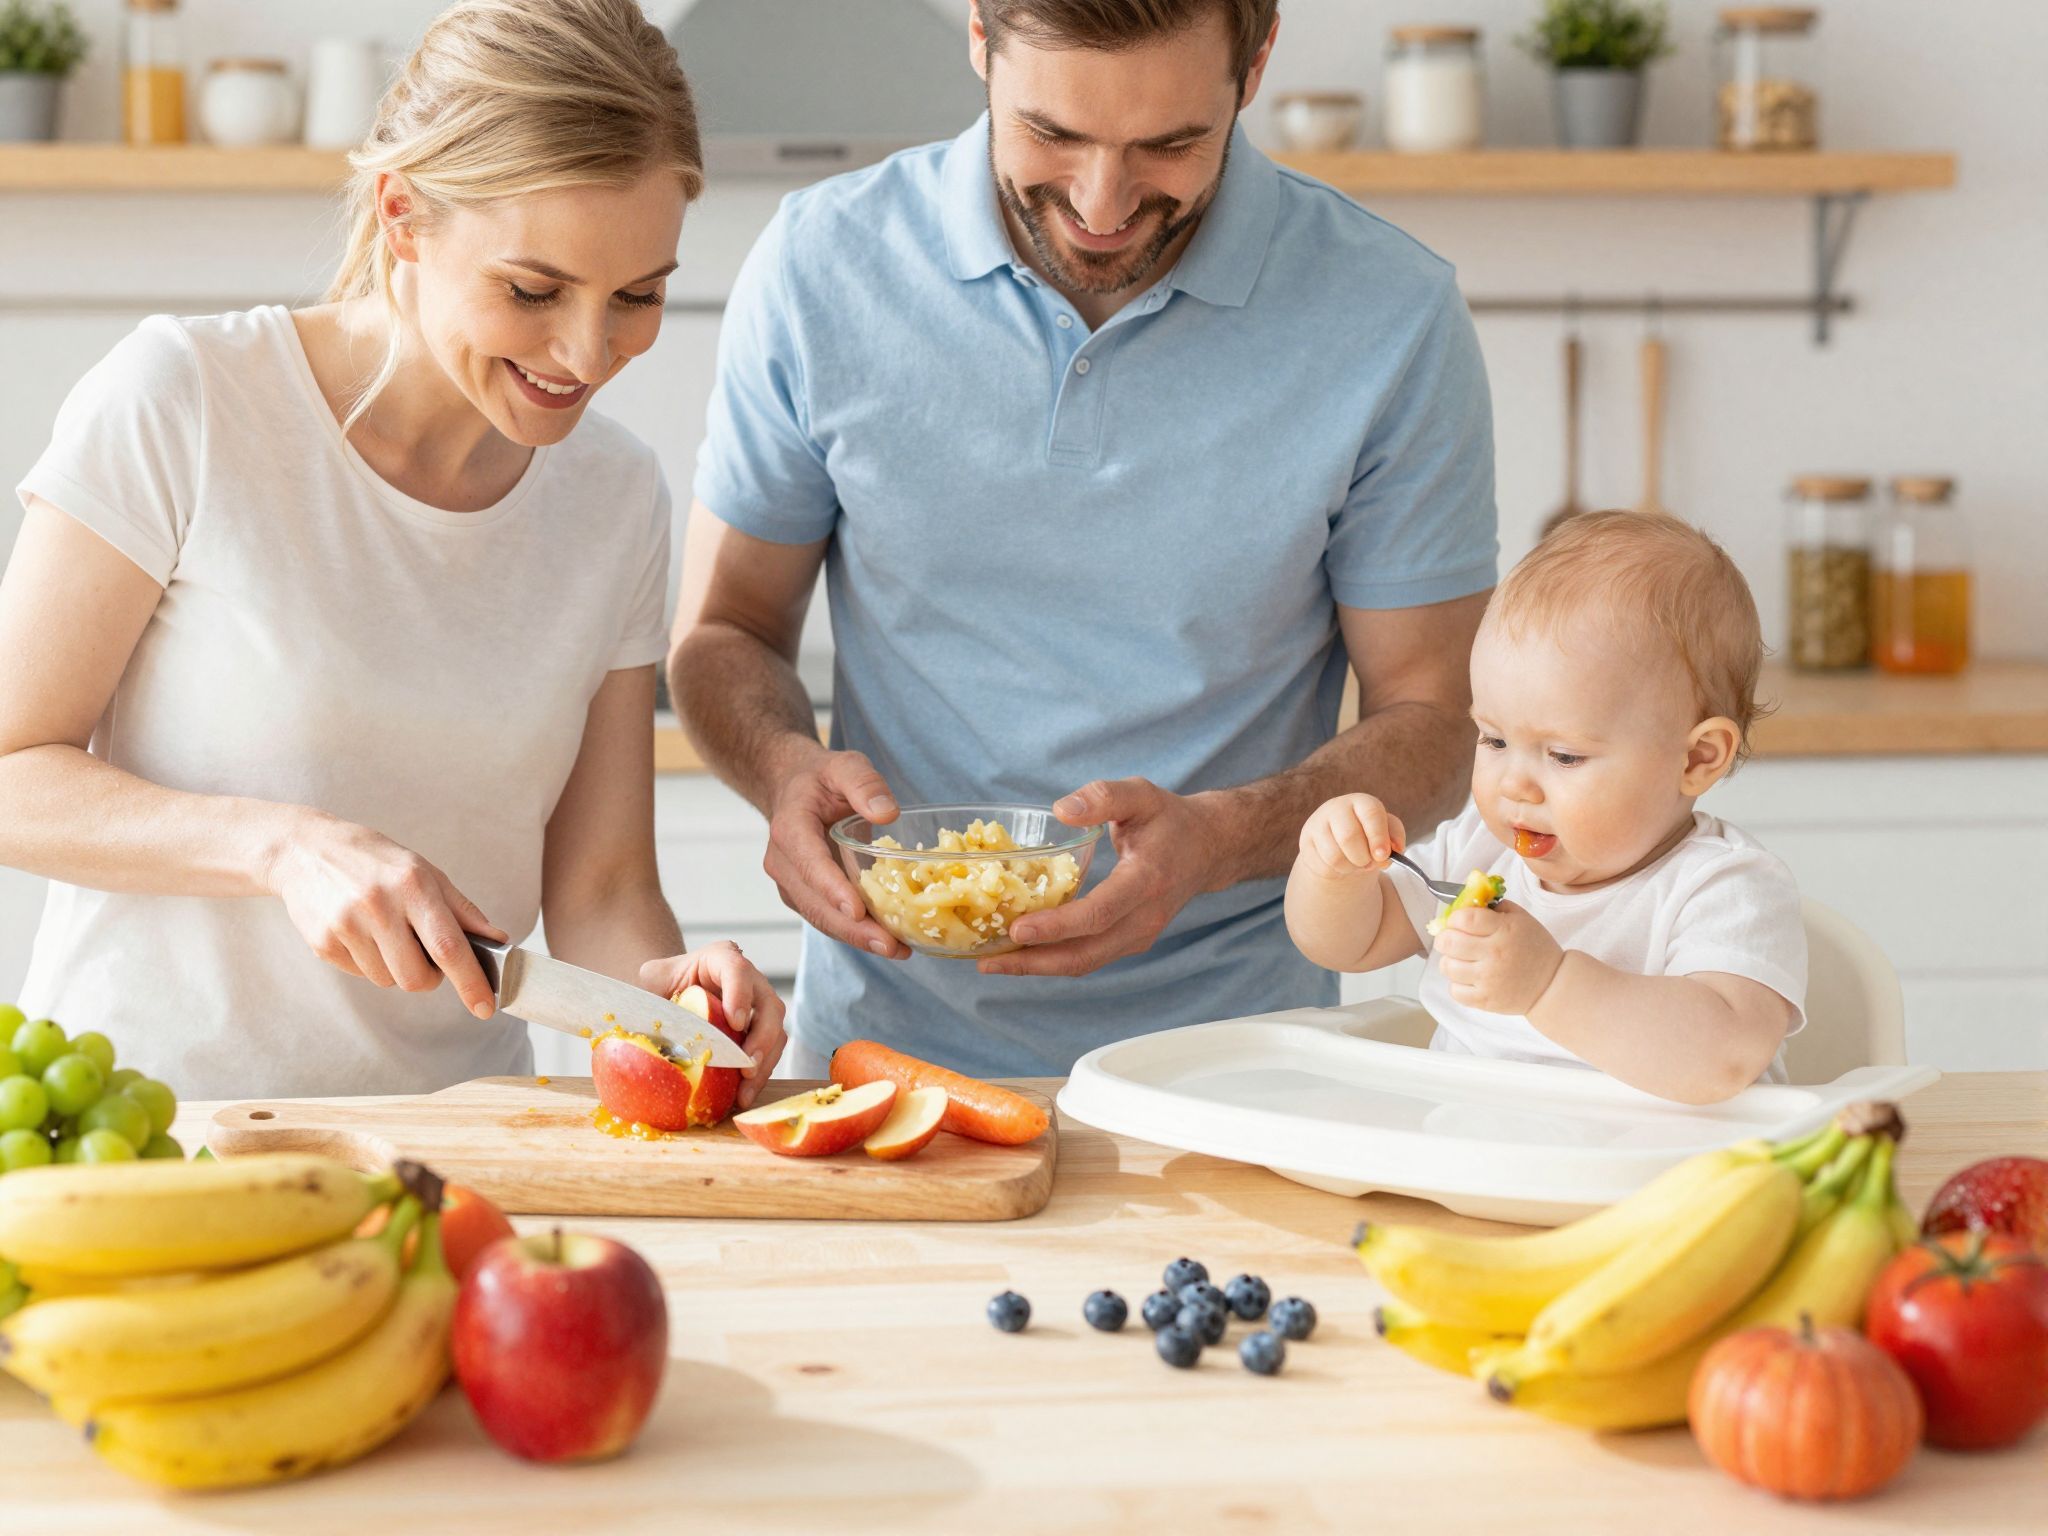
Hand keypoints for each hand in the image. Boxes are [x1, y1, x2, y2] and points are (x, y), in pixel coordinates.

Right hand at [268, 811, 505, 1017]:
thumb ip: (463, 911)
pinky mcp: (322, 943)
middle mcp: (379, 906)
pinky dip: (369, 963)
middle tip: (424, 955)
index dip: (471, 982)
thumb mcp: (425, 873)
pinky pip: (360, 975)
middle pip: (417, 978)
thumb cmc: (377, 862)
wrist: (307, 850)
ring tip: (385, 933)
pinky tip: (360, 932)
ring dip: (396, 969)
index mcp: (413, 886)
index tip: (486, 1007)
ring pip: (388, 981)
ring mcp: (346, 926)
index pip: (449, 947)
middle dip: (429, 978)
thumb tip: (498, 941)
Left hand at [638, 941, 787, 1107]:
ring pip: (776, 1032)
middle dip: (762, 1038)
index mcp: (721, 959)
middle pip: (769, 1005)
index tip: (734, 1021)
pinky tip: (743, 1095)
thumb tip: (623, 1017)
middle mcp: (749, 980)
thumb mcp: (651, 980)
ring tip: (746, 1091)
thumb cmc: (662, 985)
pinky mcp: (760, 1031)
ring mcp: (758, 1007)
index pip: (738, 970)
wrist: (673, 993)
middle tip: (747, 1065)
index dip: (740, 994)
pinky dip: (759, 1074)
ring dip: (765, 1063)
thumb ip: (645, 990)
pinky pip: (769, 1052)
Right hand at [764, 748, 911, 959]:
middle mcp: (783, 863)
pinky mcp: (805, 896)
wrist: (793, 789)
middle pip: (815, 903)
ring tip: (897, 950)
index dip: (831, 889)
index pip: (809, 863)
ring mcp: (791, 884)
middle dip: (852, 929)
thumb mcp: (845, 765)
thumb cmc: (821, 779)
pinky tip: (888, 942)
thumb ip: (864, 783)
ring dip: (856, 938)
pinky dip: (856, 933)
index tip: (856, 911)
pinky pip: (828, 919)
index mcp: (790, 828)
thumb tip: (887, 813)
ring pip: (820, 918)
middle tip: (890, 946)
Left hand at [977, 777, 1208, 978]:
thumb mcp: (1141, 794)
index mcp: (1146, 880)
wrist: (1208, 849)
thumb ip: (1104, 796)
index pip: (1100, 914)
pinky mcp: (1130, 942)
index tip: (1017, 930)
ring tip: (993, 963)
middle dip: (1035, 961)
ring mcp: (1140, 935)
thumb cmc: (1169, 819)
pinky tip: (1020, 954)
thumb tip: (1061, 810)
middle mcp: (1145, 917)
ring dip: (1038, 967)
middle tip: (989, 961)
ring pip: (1085, 963)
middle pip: (1086, 953)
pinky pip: (1089, 958)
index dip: (1057, 926)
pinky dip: (1053, 960)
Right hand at [1297, 793, 1405, 879]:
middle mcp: (1336, 808)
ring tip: (1355, 864)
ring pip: (1334, 856)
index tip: (1383, 856)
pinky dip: (1336, 872)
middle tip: (1368, 864)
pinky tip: (1340, 866)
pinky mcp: (1306, 842)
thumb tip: (1396, 849)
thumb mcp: (1385, 833)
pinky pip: (1322, 866)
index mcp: (1361, 802)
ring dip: (1350, 868)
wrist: (1340, 842)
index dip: (1378, 837)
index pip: (1371, 814)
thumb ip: (1394, 838)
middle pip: (1349, 837)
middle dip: (1363, 858)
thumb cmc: (1368, 835)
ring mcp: (1318, 824)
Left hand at [1431, 899, 1564, 1015]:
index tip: (1458, 922)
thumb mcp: (1522, 919)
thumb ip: (1495, 907)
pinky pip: (1454, 991)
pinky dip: (1457, 984)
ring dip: (1450, 961)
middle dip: (1445, 938)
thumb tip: (1467, 901)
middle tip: (1452, 939)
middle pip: (1449, 942)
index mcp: (1504, 930)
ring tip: (1461, 960)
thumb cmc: (1534, 948)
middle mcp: (1495, 954)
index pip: (1465, 918)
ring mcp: (1488, 979)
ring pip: (1447, 966)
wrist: (1552, 984)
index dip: (1455, 918)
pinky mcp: (1485, 1000)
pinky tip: (1469, 978)